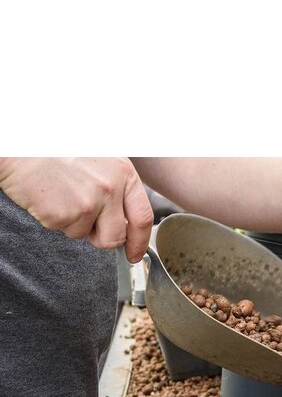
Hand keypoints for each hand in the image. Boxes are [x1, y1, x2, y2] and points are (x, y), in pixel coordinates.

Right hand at [0, 157, 153, 261]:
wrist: (23, 142)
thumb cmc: (59, 148)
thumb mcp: (102, 158)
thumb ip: (118, 186)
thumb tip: (126, 221)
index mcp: (123, 174)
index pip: (143, 218)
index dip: (139, 242)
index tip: (134, 254)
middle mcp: (109, 189)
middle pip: (115, 237)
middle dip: (102, 238)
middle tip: (87, 222)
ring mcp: (86, 203)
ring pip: (84, 234)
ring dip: (73, 222)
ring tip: (63, 194)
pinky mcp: (62, 214)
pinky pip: (62, 229)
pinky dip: (54, 217)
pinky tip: (50, 195)